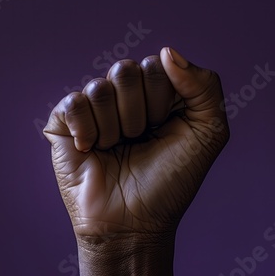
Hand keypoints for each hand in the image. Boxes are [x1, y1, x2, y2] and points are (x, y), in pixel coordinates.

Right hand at [43, 47, 228, 239]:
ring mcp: (94, 109)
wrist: (135, 223)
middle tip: (139, 141)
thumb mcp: (209, 133)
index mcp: (157, 94)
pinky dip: (88, 131)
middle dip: (139, 115)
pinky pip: (74, 103)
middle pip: (127, 71)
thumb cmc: (171, 181)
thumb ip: (205, 86)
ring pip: (101, 88)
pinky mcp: (65, 124)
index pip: (157, 66)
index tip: (164, 131)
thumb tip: (165, 52)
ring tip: (116, 150)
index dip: (163, 102)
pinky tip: (91, 151)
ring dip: (115, 129)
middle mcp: (125, 97)